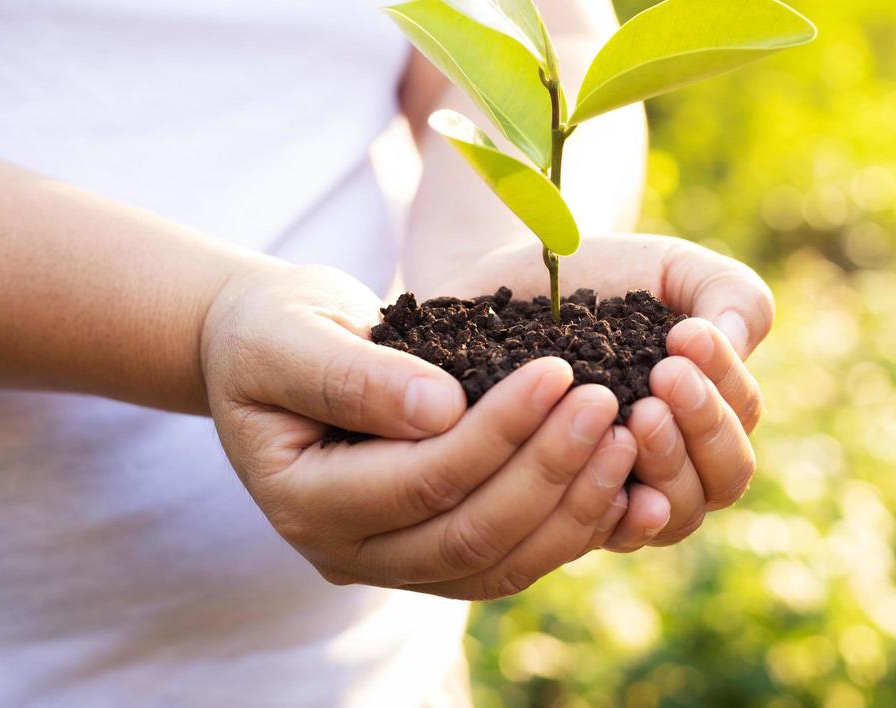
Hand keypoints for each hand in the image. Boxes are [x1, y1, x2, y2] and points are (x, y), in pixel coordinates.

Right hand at [200, 263, 637, 598]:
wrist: (268, 353)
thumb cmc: (273, 331)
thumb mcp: (291, 334)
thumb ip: (353, 373)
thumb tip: (443, 408)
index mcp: (302, 500)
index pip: (422, 479)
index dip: (497, 430)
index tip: (558, 369)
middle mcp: (347, 552)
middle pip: (471, 533)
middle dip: (550, 469)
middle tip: (608, 402)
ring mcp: (394, 564)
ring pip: (501, 562)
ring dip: (574, 506)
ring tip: (627, 436)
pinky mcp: (437, 554)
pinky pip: (513, 558)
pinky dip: (573, 527)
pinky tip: (624, 483)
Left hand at [427, 234, 773, 551]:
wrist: (507, 291)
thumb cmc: (599, 279)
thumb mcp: (671, 269)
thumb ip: (728, 294)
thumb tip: (738, 341)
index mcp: (709, 406)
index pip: (742, 416)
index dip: (724, 381)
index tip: (685, 333)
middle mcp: (678, 459)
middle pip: (725, 478)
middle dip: (704, 426)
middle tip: (665, 376)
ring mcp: (628, 490)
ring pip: (679, 514)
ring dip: (670, 464)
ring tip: (637, 415)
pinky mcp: (572, 512)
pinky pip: (612, 537)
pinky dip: (624, 517)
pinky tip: (614, 481)